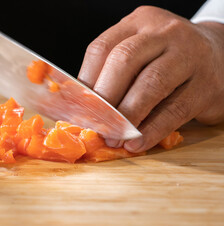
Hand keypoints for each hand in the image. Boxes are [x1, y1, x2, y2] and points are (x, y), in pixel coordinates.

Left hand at [78, 6, 223, 151]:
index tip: (76, 108)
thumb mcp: (141, 53)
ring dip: (127, 116)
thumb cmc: (167, 60)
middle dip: (104, 98)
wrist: (219, 56)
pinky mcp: (208, 85)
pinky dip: (152, 130)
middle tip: (94, 124)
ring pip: (151, 84)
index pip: (102, 48)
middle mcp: (165, 33)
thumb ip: (114, 73)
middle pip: (124, 60)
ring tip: (114, 137)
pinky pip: (175, 110)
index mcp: (139, 22)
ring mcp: (189, 55)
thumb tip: (83, 108)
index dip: (85, 81)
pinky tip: (137, 143)